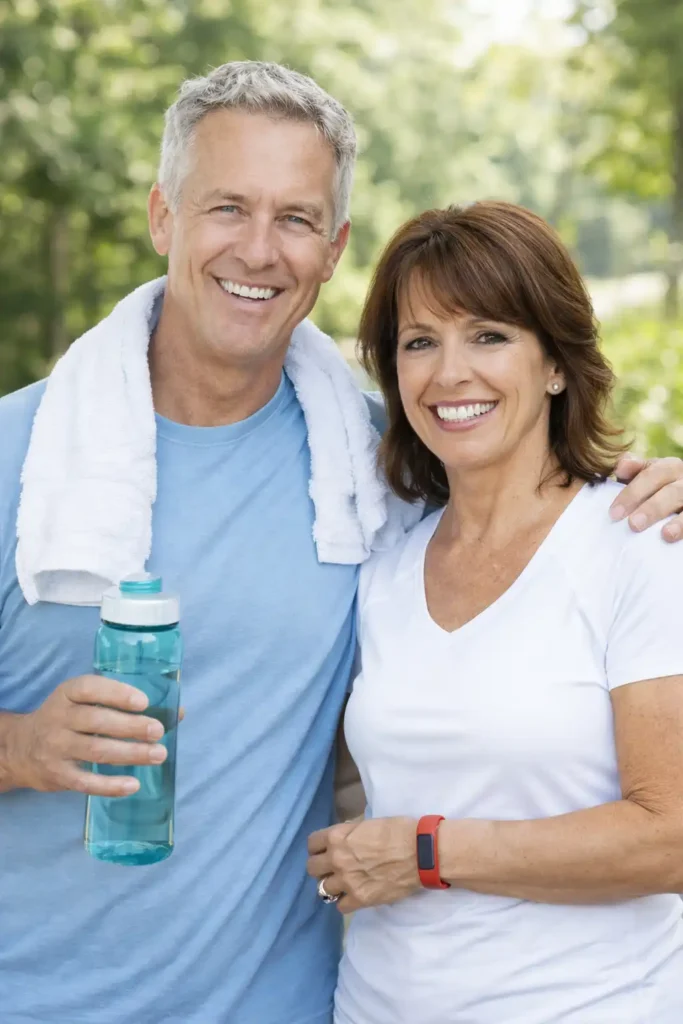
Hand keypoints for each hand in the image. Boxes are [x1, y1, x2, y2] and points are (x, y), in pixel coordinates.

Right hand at [6, 674, 172, 795]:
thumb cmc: (68, 720)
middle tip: (158, 731)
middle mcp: (59, 719)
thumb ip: (126, 703)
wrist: (22, 749)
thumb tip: (178, 712)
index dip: (117, 694)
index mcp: (67, 694)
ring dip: (129, 753)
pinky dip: (110, 786)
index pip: (89, 688)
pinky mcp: (58, 775)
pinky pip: (86, 783)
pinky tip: (133, 785)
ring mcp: (56, 748)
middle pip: (96, 721)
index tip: (144, 701)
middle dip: (130, 726)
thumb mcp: (85, 703)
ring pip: (96, 751)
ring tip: (158, 754)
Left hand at [307, 817, 419, 912]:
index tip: (323, 850)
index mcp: (338, 837)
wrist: (420, 853)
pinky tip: (353, 896)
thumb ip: (350, 833)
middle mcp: (336, 859)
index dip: (318, 847)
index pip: (312, 843)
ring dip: (332, 885)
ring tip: (342, 883)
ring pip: (322, 889)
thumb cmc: (398, 831)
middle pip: (312, 868)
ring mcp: (347, 881)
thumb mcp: (368, 823)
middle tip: (331, 868)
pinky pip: (340, 906)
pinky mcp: (360, 899)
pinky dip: (345, 901)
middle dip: (320, 867)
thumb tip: (345, 839)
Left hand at [611, 454, 682, 540]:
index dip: (632, 493)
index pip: (651, 475)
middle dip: (653, 508)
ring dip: (680, 522)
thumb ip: (634, 471)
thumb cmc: (658, 490)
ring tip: (666, 535)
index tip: (614, 513)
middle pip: (672, 491)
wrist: (681, 500)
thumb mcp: (647, 477)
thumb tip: (621, 465)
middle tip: (634, 525)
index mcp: (670, 467)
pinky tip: (676, 539)